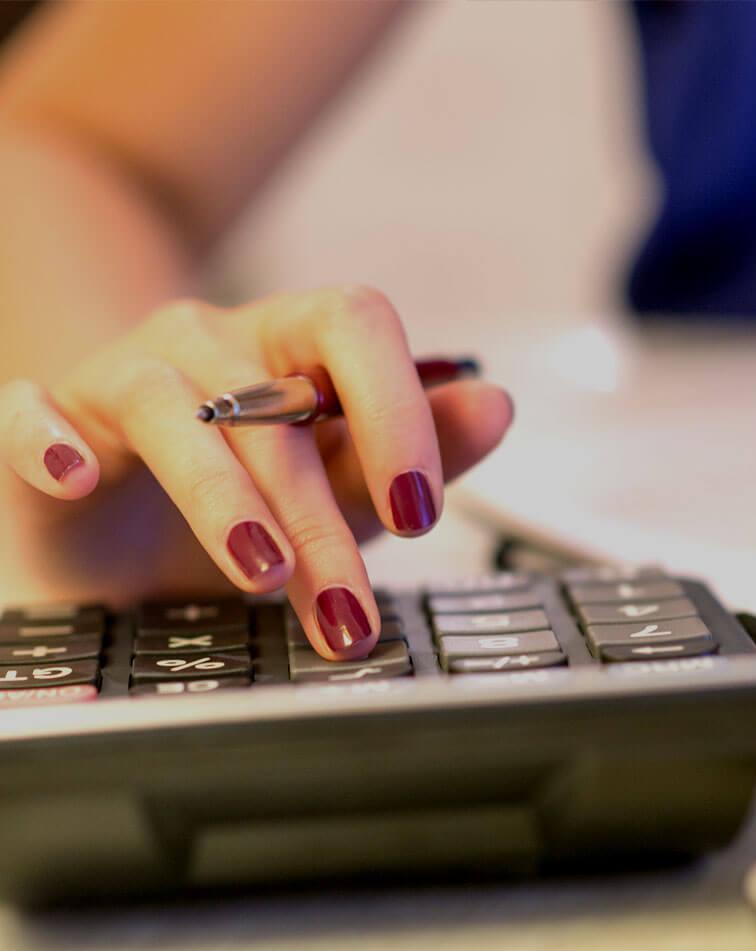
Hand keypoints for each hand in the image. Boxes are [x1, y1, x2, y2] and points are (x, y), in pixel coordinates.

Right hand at [0, 287, 512, 658]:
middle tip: (347, 609)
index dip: (397, 409)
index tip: (422, 512)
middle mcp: (210, 346)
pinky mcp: (46, 424)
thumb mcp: (343, 483)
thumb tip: (498, 404)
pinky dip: (51, 441)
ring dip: (225, 499)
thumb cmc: (245, 503)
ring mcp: (122, 378)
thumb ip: (416, 450)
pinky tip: (77, 478)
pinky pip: (34, 415)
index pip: (356, 325)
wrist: (121, 525)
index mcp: (290, 346)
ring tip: (262, 574)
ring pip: (176, 411)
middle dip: (320, 514)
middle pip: (276, 401)